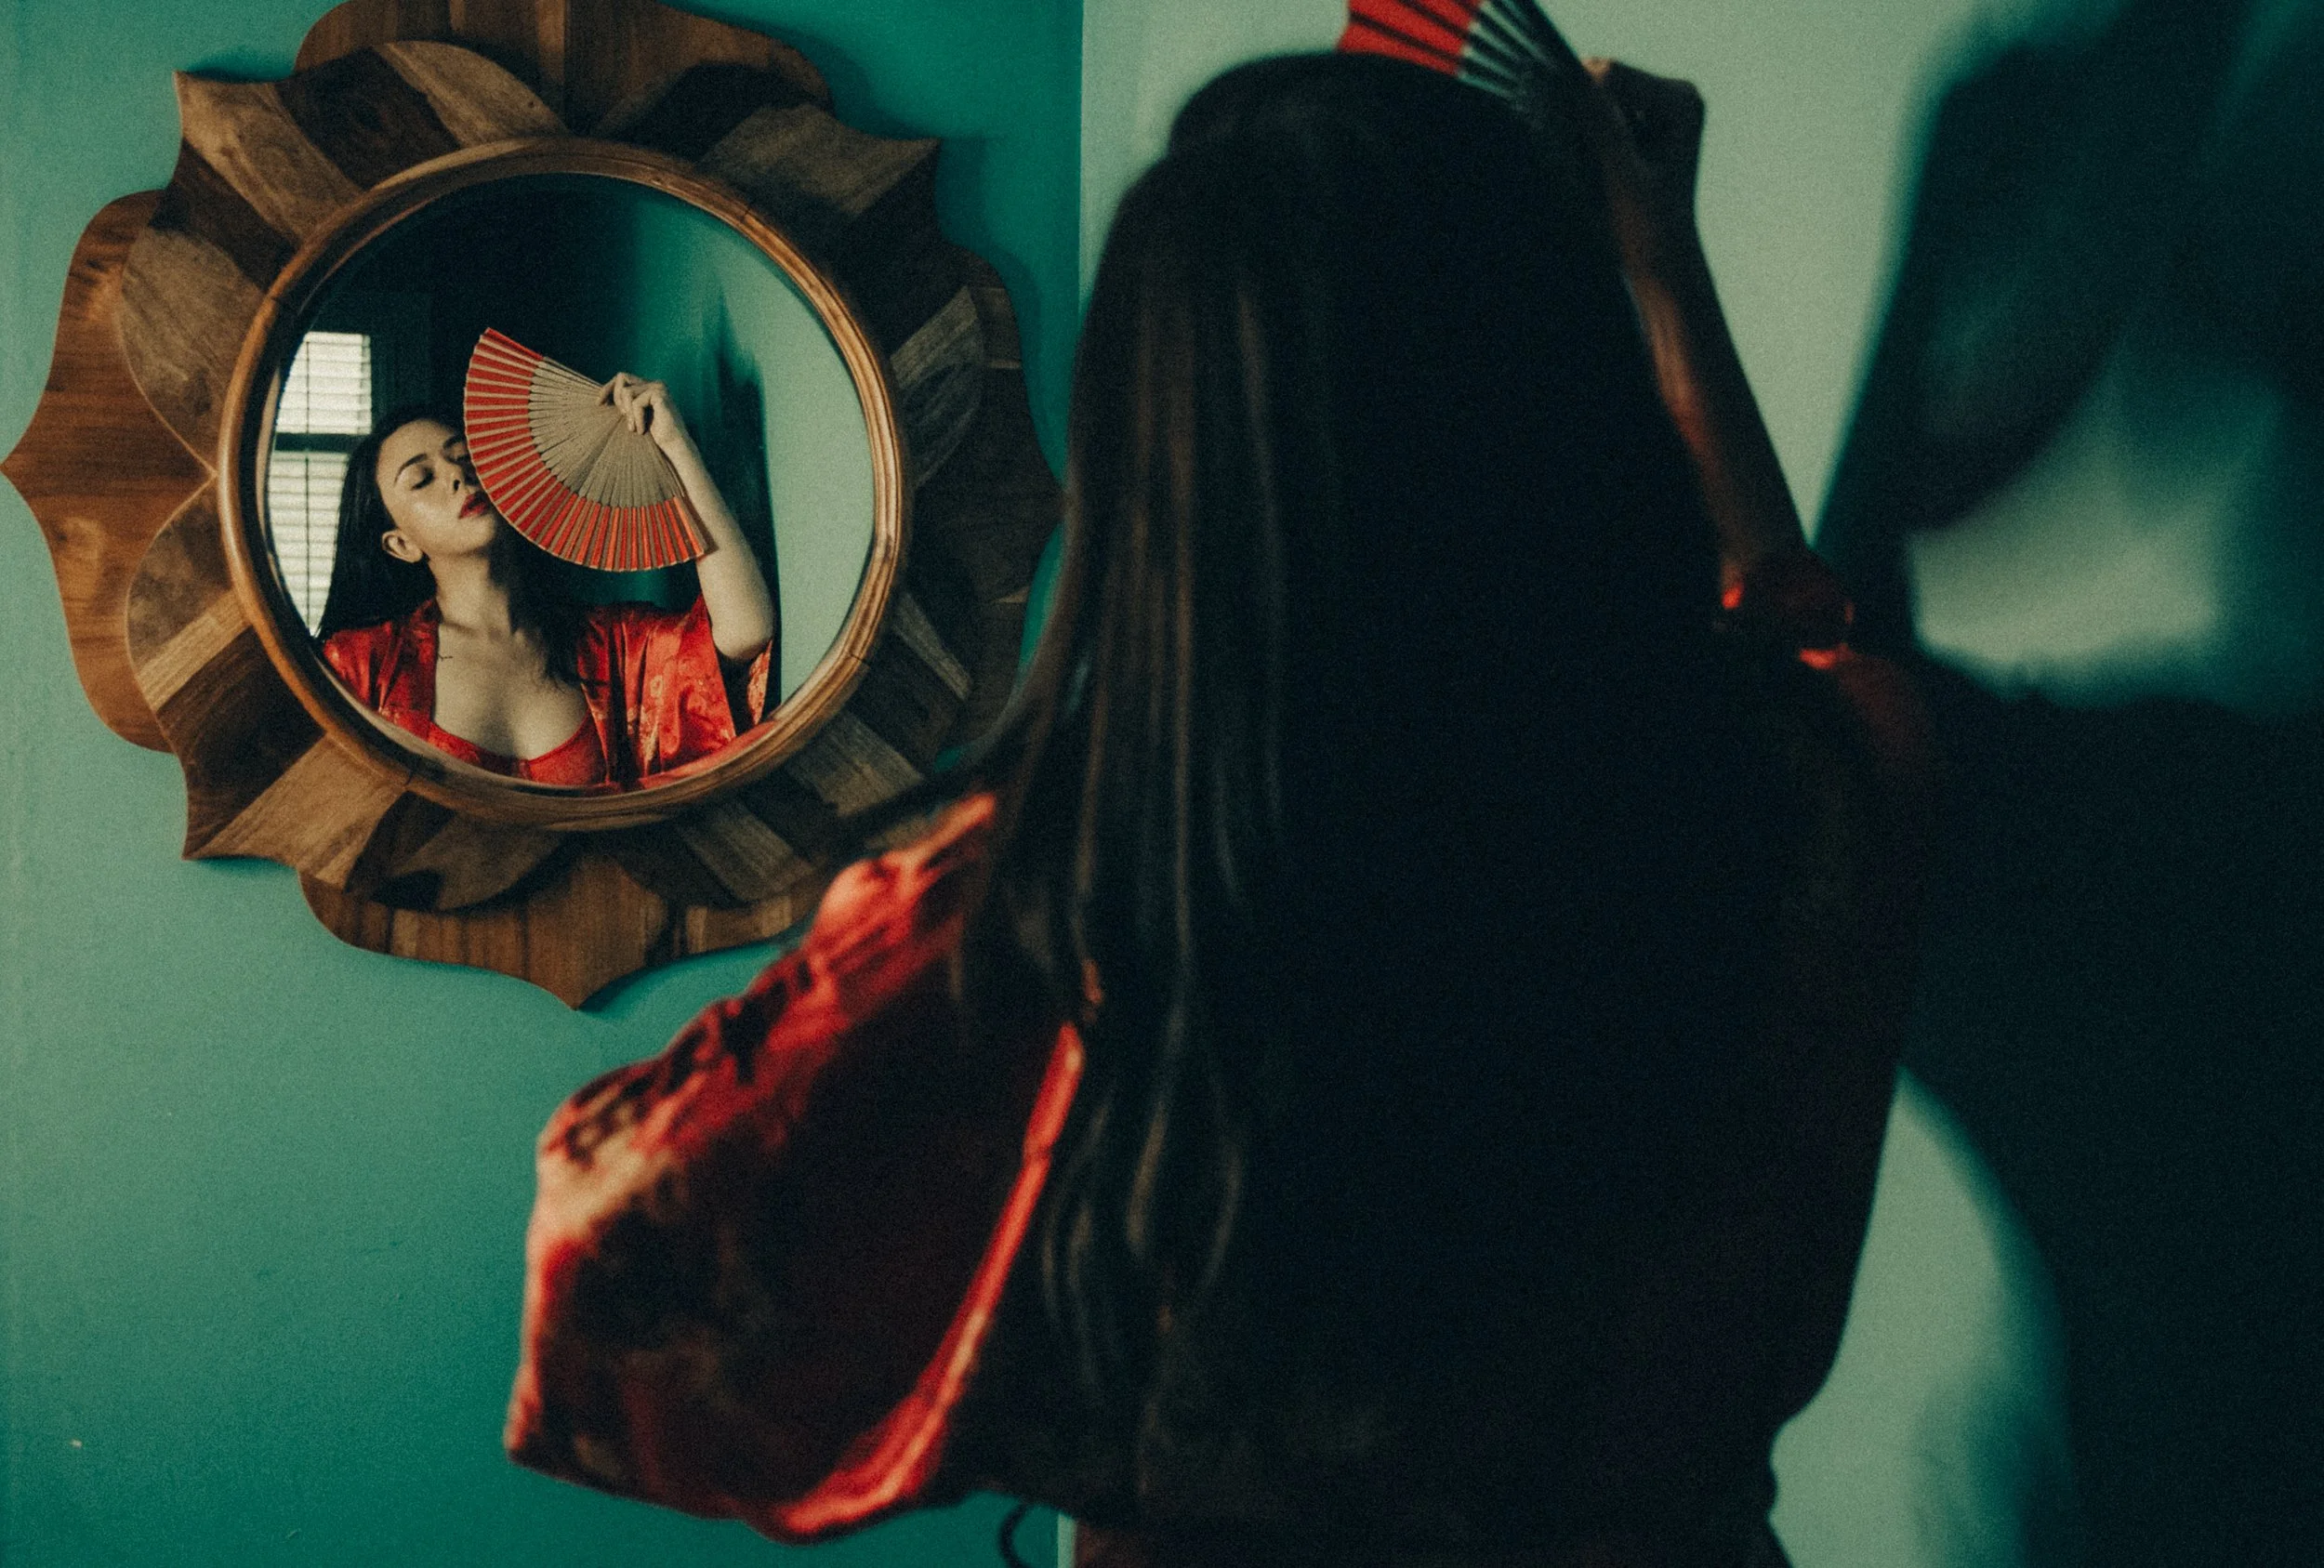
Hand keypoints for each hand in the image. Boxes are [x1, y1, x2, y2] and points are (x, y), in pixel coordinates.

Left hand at [604, 373, 693, 458]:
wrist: (673, 446)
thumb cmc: (654, 436)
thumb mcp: (634, 416)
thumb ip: (624, 403)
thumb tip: (602, 396)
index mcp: (648, 386)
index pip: (622, 378)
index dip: (608, 388)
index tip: (598, 404)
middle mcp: (655, 383)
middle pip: (622, 377)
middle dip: (616, 397)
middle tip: (623, 417)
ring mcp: (658, 387)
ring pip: (627, 392)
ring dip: (627, 413)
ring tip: (634, 428)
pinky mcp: (660, 395)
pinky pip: (636, 403)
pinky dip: (636, 418)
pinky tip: (642, 430)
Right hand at [1577, 58, 1706, 280]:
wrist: (1660, 265)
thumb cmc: (1648, 231)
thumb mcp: (1623, 180)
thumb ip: (1604, 129)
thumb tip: (1579, 80)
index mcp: (1681, 100)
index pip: (1611, 75)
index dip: (1582, 107)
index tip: (1584, 155)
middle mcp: (1675, 93)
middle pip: (1602, 78)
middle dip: (1581, 115)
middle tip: (1589, 166)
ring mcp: (1657, 107)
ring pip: (1592, 95)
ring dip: (1577, 127)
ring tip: (1592, 171)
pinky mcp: (1638, 123)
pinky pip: (1592, 112)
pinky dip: (1580, 136)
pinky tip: (1591, 167)